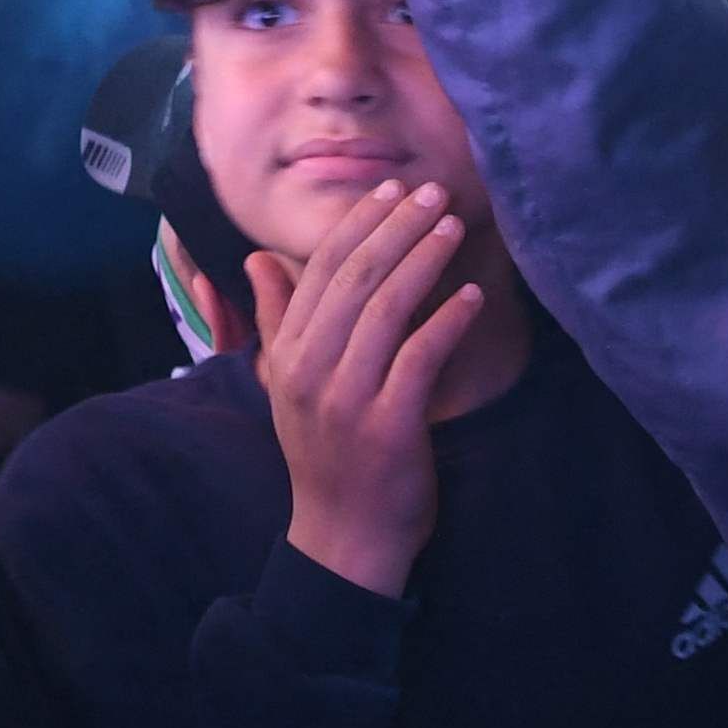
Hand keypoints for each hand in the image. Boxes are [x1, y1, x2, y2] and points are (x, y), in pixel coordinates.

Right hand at [254, 183, 488, 595]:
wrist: (343, 538)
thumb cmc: (327, 454)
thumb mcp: (290, 385)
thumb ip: (278, 319)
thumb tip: (255, 259)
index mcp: (287, 355)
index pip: (319, 271)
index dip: (358, 225)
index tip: (391, 190)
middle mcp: (310, 371)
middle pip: (354, 279)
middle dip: (395, 227)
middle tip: (432, 192)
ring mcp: (346, 399)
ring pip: (385, 309)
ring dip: (423, 260)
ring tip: (452, 227)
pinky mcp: (387, 426)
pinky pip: (419, 358)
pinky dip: (446, 321)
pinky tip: (471, 295)